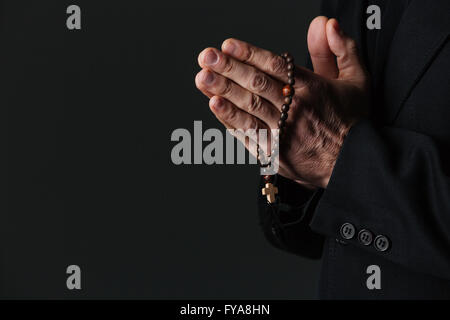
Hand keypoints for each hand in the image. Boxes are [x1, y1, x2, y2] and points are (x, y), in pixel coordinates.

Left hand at [195, 17, 368, 188]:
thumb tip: (325, 24)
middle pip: (256, 84)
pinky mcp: (274, 152)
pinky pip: (248, 133)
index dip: (248, 54)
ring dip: (223, 91)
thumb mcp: (357, 80)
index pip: (273, 66)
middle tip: (206, 57)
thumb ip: (342, 49)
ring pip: (248, 108)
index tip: (227, 46)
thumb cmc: (352, 122)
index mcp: (312, 88)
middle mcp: (295, 109)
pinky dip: (231, 119)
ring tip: (203, 78)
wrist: (352, 164)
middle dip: (228, 69)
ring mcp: (282, 132)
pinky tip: (215, 106)